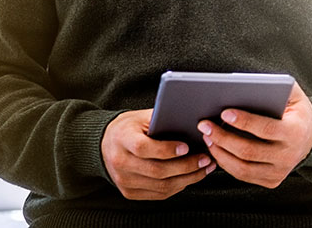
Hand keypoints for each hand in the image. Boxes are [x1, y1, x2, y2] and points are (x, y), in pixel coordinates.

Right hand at [101, 109, 215, 199]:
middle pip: (156, 171)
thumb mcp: (141, 117)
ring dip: (187, 179)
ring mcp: (125, 180)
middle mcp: (121, 162)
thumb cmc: (129, 128)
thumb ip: (162, 119)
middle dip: (185, 166)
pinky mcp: (130, 192)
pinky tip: (190, 177)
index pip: (143, 148)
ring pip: (161, 186)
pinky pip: (159, 194)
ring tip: (204, 168)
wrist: (106, 145)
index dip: (166, 149)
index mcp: (122, 139)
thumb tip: (190, 121)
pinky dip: (178, 186)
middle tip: (205, 159)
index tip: (186, 147)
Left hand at [197, 81, 311, 188]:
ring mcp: (279, 172)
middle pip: (249, 151)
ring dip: (220, 152)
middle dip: (223, 137)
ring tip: (207, 137)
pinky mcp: (271, 180)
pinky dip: (226, 163)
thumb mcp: (294, 95)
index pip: (266, 129)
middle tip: (205, 125)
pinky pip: (243, 175)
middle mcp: (288, 156)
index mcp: (295, 132)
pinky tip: (216, 150)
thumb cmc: (296, 112)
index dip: (244, 122)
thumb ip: (277, 86)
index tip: (224, 113)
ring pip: (243, 168)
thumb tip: (249, 84)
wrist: (311, 137)